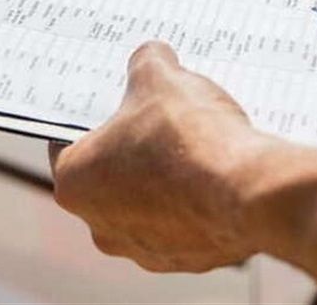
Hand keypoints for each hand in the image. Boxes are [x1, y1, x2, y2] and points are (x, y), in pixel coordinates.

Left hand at [49, 42, 316, 303]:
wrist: (249, 192)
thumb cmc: (188, 137)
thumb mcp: (160, 78)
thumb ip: (146, 63)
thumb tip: (152, 56)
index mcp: (74, 183)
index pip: (67, 143)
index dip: (92, 117)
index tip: (112, 104)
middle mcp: (100, 226)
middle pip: (109, 176)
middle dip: (131, 148)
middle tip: (157, 119)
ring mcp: (144, 250)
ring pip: (148, 203)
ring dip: (165, 178)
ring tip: (194, 145)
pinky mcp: (187, 261)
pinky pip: (185, 223)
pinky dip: (196, 202)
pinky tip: (216, 174)